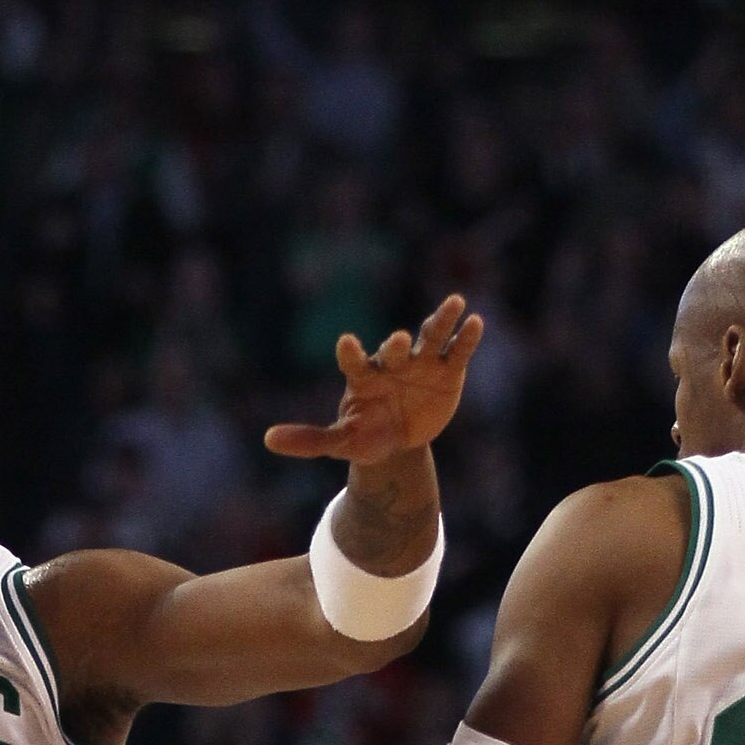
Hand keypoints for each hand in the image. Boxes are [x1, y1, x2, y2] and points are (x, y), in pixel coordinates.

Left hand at [263, 294, 483, 464]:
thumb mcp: (340, 442)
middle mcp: (393, 362)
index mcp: (364, 376)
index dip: (351, 352)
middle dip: (398, 345)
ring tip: (457, 302)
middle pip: (396, 349)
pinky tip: (476, 322)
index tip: (346, 343)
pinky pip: (457, 351)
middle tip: (400, 340)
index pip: (354, 360)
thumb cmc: (366, 435)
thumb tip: (268, 440)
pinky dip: (466, 337)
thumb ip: (310, 440)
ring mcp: (422, 363)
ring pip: (431, 336)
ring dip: (443, 320)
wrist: (399, 440)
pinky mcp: (448, 370)